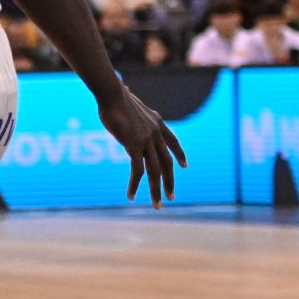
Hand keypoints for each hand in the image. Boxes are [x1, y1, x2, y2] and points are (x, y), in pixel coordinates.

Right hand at [97, 83, 186, 206]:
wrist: (112, 93)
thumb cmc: (115, 96)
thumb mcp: (129, 104)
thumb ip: (132, 111)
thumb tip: (125, 98)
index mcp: (157, 123)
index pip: (173, 142)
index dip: (180, 154)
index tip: (185, 166)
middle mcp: (156, 134)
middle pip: (167, 163)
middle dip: (170, 181)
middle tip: (172, 196)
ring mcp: (147, 141)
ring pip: (156, 171)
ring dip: (157, 190)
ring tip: (158, 204)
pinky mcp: (134, 146)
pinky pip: (137, 171)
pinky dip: (134, 185)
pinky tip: (131, 196)